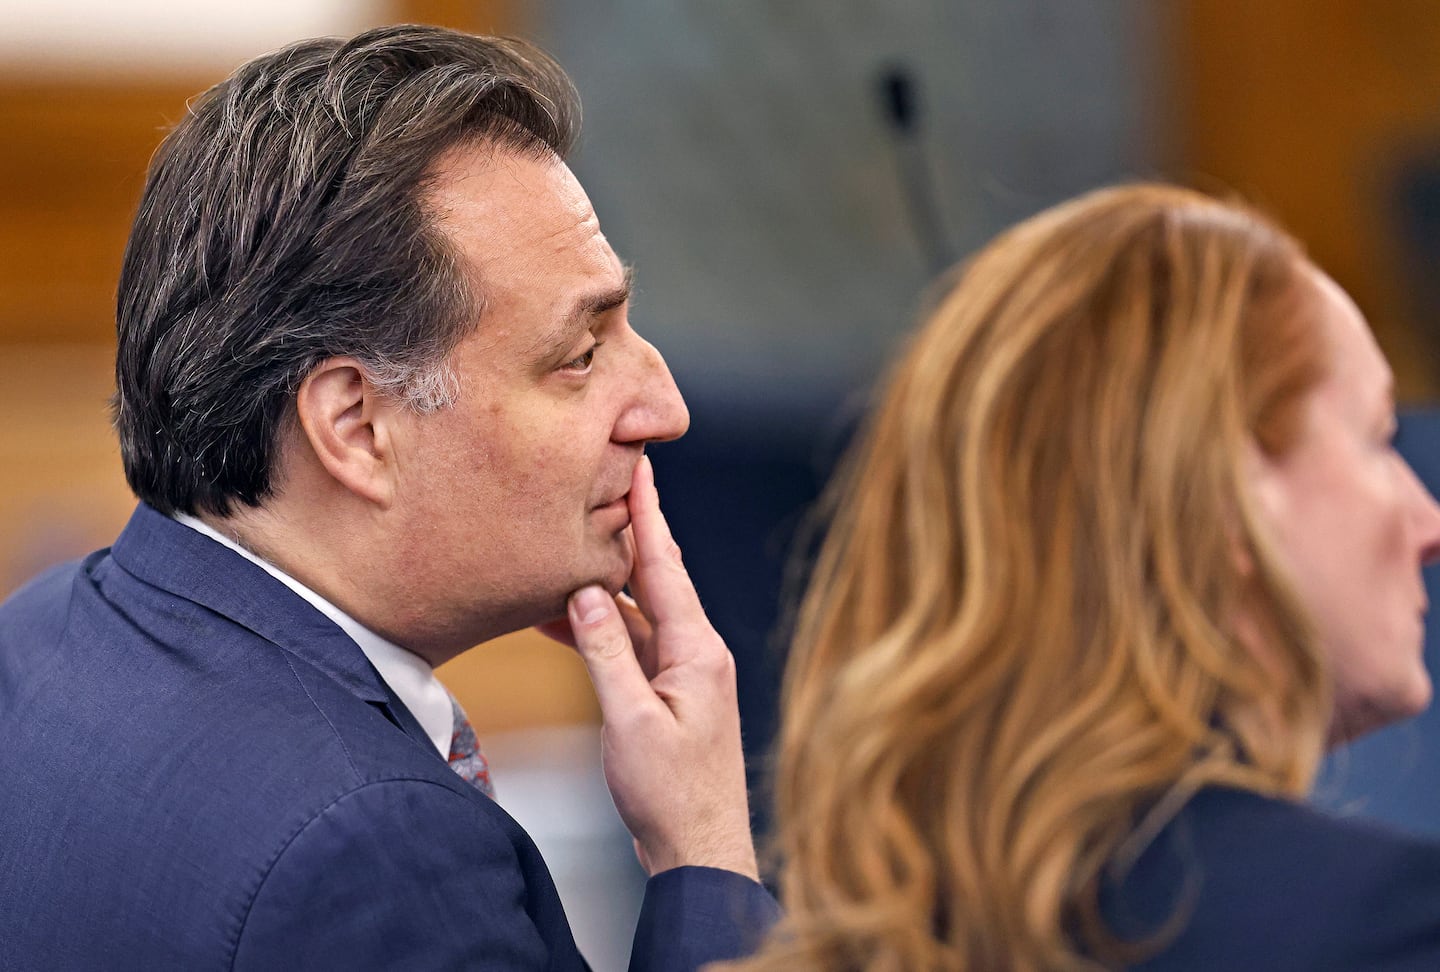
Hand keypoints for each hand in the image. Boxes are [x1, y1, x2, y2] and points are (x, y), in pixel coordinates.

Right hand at [536, 455, 758, 879]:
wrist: (700, 850)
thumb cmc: (671, 795)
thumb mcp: (629, 719)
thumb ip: (606, 652)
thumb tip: (586, 592)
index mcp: (698, 649)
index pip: (666, 567)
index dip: (648, 516)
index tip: (639, 469)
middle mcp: (698, 652)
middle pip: (657, 580)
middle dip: (630, 534)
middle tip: (607, 487)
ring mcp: (685, 674)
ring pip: (641, 613)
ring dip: (606, 586)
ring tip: (570, 548)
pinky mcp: (670, 696)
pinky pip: (634, 646)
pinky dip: (603, 629)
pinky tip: (567, 617)